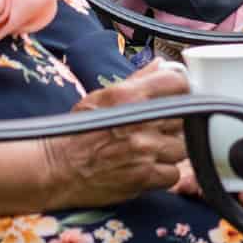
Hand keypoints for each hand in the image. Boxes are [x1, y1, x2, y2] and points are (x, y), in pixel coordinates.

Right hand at [42, 60, 190, 207]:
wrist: (57, 168)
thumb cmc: (79, 131)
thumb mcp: (103, 97)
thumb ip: (137, 80)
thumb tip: (162, 65)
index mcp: (130, 95)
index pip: (178, 83)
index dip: (182, 89)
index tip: (180, 96)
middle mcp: (141, 121)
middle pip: (185, 116)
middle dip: (177, 122)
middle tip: (162, 127)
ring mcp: (144, 150)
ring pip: (182, 147)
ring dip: (172, 149)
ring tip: (154, 149)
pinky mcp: (144, 177)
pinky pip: (173, 173)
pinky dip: (165, 172)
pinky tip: (150, 168)